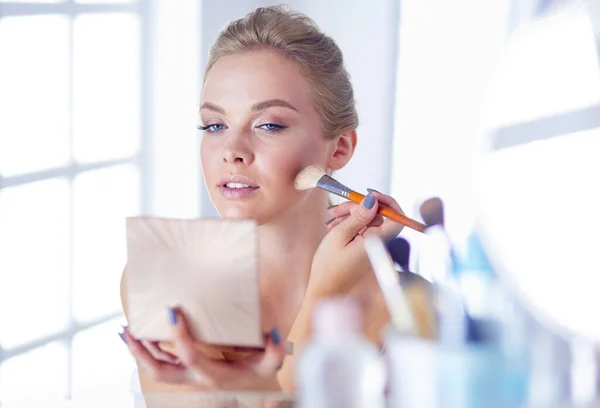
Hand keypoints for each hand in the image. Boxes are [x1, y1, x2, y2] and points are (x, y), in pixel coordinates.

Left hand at [121, 307, 285, 389]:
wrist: (252, 379)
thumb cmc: (258, 366)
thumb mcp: (270, 361)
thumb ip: (275, 351)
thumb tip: (272, 334)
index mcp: (214, 375)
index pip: (191, 356)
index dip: (180, 336)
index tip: (173, 312)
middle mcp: (196, 378)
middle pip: (161, 370)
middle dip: (142, 352)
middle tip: (130, 331)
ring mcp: (188, 375)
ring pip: (156, 368)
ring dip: (139, 351)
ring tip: (126, 332)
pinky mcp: (185, 369)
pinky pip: (161, 362)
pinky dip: (148, 350)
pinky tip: (140, 336)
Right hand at [309, 189, 404, 296]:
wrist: (325, 290)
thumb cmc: (329, 266)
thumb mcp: (340, 235)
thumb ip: (358, 216)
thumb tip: (372, 200)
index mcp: (377, 242)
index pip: (397, 218)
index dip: (387, 203)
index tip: (369, 194)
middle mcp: (380, 245)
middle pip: (378, 216)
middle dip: (359, 207)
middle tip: (338, 209)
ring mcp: (373, 248)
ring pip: (368, 221)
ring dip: (351, 216)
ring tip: (332, 219)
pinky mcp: (366, 249)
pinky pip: (363, 231)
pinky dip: (350, 225)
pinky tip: (335, 227)